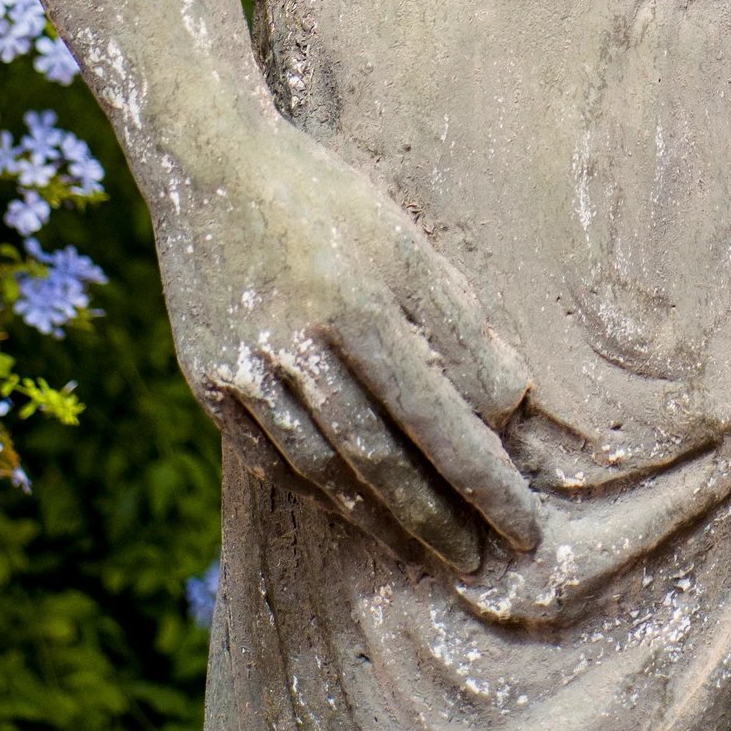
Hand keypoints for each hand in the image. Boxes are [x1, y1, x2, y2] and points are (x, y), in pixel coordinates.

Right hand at [158, 115, 538, 572]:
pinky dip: (313, 490)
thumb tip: (509, 404)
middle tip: (481, 564)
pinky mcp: (208, 381)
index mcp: (360, 302)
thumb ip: (459, 320)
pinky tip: (349, 512)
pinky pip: (267, 456)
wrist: (211, 166)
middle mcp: (301, 344)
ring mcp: (246, 368)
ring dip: (378, 520)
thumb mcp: (405, 238)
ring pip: (322, 467)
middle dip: (437, 517)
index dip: (483, 479)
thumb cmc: (327, 199)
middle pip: (381, 455)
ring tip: (423, 554)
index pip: (437, 415)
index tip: (523, 526)